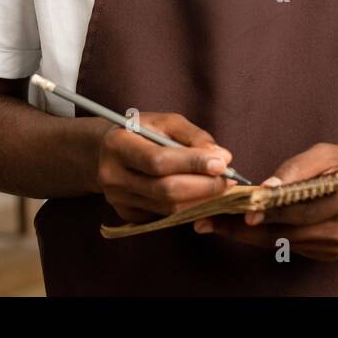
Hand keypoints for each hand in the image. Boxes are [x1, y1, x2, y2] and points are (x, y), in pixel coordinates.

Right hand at [95, 112, 233, 223]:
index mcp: (118, 144)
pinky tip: (199, 195)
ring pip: (169, 208)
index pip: (159, 160)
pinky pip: (165, 215)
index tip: (222, 163)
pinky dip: (189, 207)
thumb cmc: (143, 131)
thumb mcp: (166, 122)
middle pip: (166, 190)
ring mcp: (118, 199)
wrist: (107, 151)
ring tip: (220, 186)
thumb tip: (222, 158)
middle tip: (229, 179)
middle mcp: (112, 175)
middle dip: (204, 186)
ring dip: (201, 199)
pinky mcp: (127, 214)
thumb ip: (194, 137)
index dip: (193, 163)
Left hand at [194, 143, 337, 261]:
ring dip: (248, 234)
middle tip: (209, 219)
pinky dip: (267, 235)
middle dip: (243, 226)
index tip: (237, 208)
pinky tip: (243, 227)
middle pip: (284, 231)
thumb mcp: (327, 153)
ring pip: (283, 242)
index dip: (265, 210)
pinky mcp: (330, 254)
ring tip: (216, 223)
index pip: (297, 208)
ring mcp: (335, 246)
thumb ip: (296, 169)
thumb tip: (266, 186)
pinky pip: (291, 245)